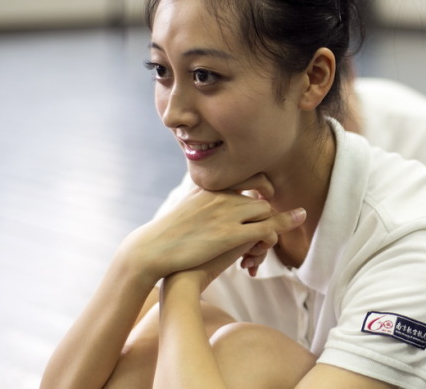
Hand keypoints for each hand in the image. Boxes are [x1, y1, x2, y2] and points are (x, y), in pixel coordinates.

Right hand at [119, 174, 304, 284]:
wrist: (152, 249)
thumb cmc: (169, 231)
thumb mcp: (189, 202)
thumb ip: (207, 194)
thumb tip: (219, 193)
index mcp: (212, 184)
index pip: (252, 175)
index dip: (264, 186)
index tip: (265, 196)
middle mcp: (222, 194)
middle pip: (261, 198)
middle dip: (266, 216)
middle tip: (260, 232)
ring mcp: (227, 213)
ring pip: (266, 212)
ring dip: (268, 230)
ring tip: (253, 249)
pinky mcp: (229, 234)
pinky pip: (266, 229)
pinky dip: (274, 235)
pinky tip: (270, 242)